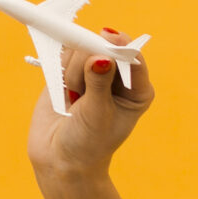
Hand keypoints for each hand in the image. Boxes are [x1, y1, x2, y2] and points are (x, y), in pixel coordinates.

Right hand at [26, 29, 154, 186]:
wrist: (60, 159)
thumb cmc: (87, 143)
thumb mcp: (97, 115)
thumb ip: (98, 84)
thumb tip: (100, 56)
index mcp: (137, 90)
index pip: (133, 58)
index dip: (119, 46)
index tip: (106, 39)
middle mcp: (119, 78)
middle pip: (106, 46)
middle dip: (88, 61)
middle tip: (79, 89)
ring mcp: (95, 72)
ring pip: (83, 48)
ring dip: (73, 71)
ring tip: (74, 99)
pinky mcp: (72, 71)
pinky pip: (66, 53)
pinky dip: (61, 67)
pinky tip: (64, 89)